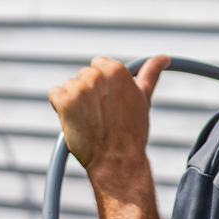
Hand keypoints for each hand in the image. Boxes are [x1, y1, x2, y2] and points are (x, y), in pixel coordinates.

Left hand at [48, 56, 169, 183]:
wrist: (117, 160)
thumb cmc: (131, 132)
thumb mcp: (143, 98)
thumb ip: (150, 73)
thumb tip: (163, 58)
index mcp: (116, 70)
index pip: (99, 64)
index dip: (102, 84)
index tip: (108, 101)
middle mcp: (97, 75)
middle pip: (83, 75)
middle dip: (88, 92)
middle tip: (101, 114)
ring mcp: (79, 89)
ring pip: (69, 86)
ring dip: (74, 101)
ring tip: (89, 120)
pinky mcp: (64, 102)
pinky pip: (55, 95)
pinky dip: (60, 107)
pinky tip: (75, 120)